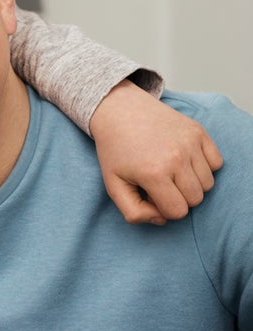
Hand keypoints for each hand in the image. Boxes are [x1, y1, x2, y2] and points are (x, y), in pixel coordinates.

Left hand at [90, 81, 222, 223]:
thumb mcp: (112, 185)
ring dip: (192, 183)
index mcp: (153, 174)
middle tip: (160, 183)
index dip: (163, 208)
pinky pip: (217, 163)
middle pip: (196, 199)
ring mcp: (190, 143)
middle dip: (178, 197)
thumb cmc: (115, 149)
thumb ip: (133, 212)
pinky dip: (204, 166)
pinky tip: (183, 160)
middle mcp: (176, 158)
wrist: (120, 111)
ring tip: (170, 171)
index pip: (177, 212)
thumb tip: (161, 219)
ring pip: (208, 184)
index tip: (151, 195)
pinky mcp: (198, 132)